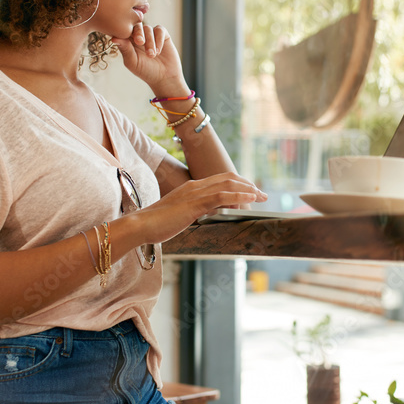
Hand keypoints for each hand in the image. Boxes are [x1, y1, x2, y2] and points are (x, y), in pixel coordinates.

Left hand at [115, 23, 184, 92]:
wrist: (165, 77)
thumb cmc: (146, 71)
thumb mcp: (133, 62)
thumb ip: (125, 49)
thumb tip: (113, 38)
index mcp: (128, 42)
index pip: (124, 30)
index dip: (125, 32)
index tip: (128, 41)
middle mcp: (139, 36)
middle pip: (135, 25)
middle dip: (138, 33)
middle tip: (140, 42)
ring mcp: (151, 35)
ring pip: (148, 28)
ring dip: (150, 41)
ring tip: (151, 55)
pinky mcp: (163, 35)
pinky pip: (159, 30)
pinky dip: (158, 40)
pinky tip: (158, 51)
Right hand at [135, 173, 266, 243]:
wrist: (141, 225)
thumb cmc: (157, 224)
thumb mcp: (180, 215)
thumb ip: (194, 212)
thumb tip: (207, 215)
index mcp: (191, 188)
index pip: (221, 180)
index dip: (238, 184)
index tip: (251, 192)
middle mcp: (195, 186)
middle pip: (228, 179)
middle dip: (248, 185)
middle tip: (262, 195)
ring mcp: (195, 193)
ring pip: (228, 184)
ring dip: (248, 190)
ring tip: (262, 196)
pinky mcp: (195, 204)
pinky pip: (222, 196)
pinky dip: (239, 196)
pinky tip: (251, 199)